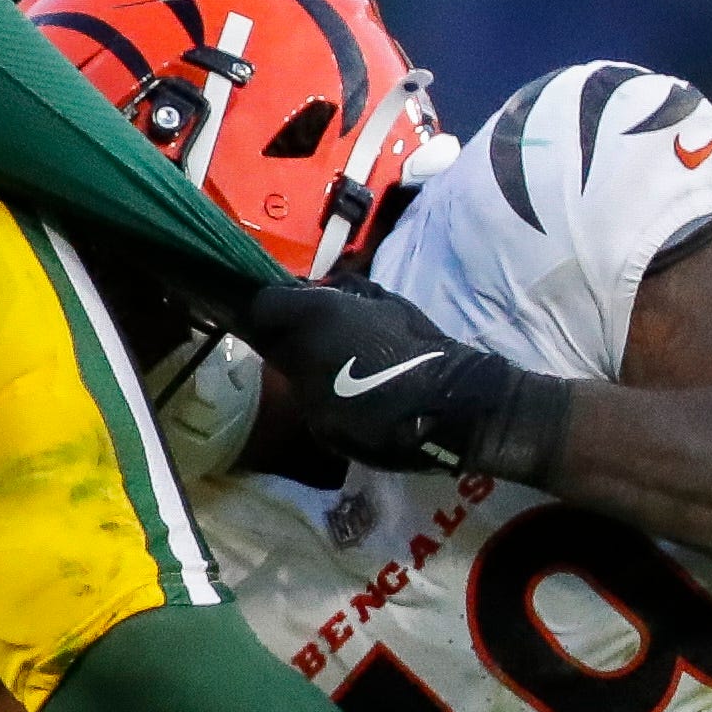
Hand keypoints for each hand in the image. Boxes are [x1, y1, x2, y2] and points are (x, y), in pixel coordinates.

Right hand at [237, 275, 570, 480]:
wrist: (462, 407)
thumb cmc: (382, 417)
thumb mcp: (320, 413)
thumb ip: (295, 376)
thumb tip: (282, 356)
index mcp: (310, 314)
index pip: (260, 301)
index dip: (251, 320)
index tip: (250, 342)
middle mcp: (338, 293)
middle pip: (295, 298)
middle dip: (287, 321)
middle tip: (285, 355)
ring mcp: (372, 295)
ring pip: (328, 302)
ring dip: (319, 323)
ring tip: (323, 357)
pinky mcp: (400, 305)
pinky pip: (357, 310)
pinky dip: (349, 326)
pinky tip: (357, 354)